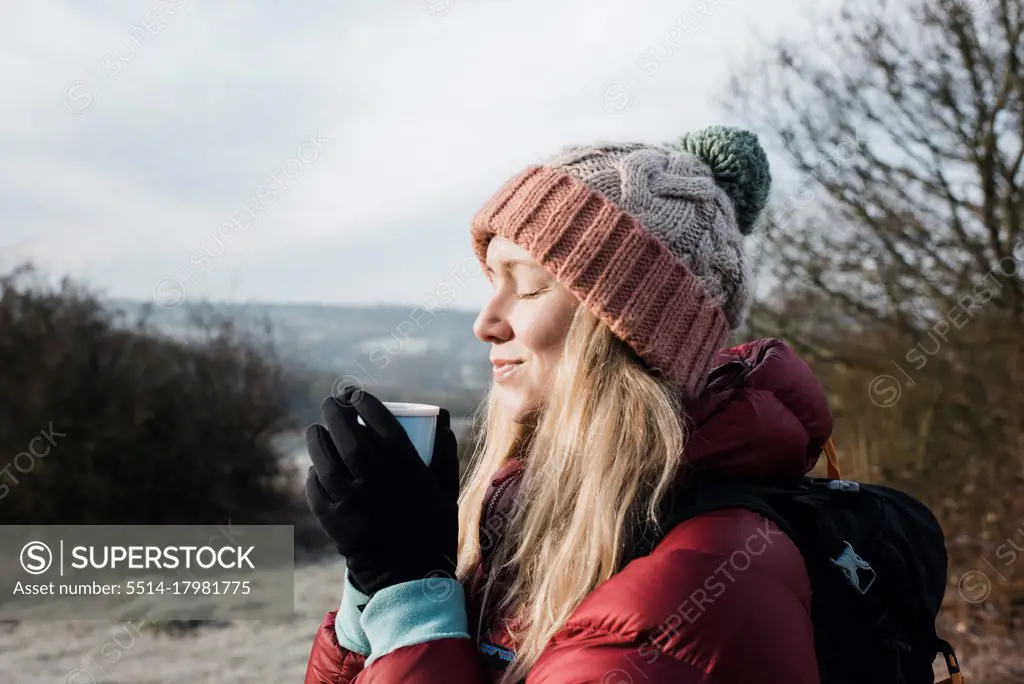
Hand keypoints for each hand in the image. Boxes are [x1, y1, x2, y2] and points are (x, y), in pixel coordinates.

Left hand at [304, 386, 459, 595]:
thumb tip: (440, 419)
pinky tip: (316, 467)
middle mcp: (376, 479)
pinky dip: (313, 474)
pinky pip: (316, 488)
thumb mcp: (447, 492)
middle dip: (336, 412)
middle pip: (347, 434)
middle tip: (332, 403)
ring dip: (317, 438)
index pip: (380, 422)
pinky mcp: (333, 521)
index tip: (357, 395)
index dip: (365, 403)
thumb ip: (445, 454)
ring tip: (316, 429)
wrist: (409, 581)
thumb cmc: (433, 532)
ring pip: (325, 458)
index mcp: (406, 468)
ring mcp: (351, 500)